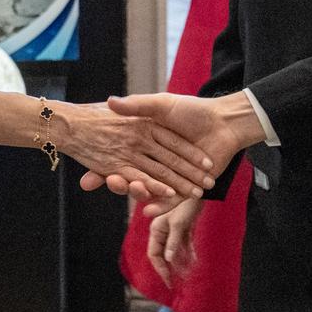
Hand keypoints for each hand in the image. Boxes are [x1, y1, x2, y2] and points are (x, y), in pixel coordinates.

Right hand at [76, 93, 264, 210]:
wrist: (224, 124)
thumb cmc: (192, 110)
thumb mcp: (161, 105)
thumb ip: (137, 106)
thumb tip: (110, 101)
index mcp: (146, 143)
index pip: (121, 157)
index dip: (104, 167)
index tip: (87, 175)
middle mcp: (155, 161)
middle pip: (132, 176)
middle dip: (119, 182)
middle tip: (108, 182)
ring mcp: (170, 176)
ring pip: (150, 188)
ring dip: (139, 193)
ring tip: (130, 192)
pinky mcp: (185, 188)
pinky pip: (170, 200)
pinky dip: (160, 205)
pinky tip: (149, 211)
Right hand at [146, 196, 202, 284]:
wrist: (200, 189)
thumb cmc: (186, 203)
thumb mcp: (179, 223)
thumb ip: (174, 242)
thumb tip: (169, 260)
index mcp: (156, 229)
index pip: (154, 255)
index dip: (160, 269)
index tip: (169, 281)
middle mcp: (162, 231)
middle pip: (164, 255)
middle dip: (172, 269)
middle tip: (180, 283)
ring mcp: (173, 229)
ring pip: (175, 251)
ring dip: (182, 263)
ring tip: (190, 274)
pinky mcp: (184, 227)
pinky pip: (184, 244)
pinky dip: (189, 253)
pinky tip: (195, 261)